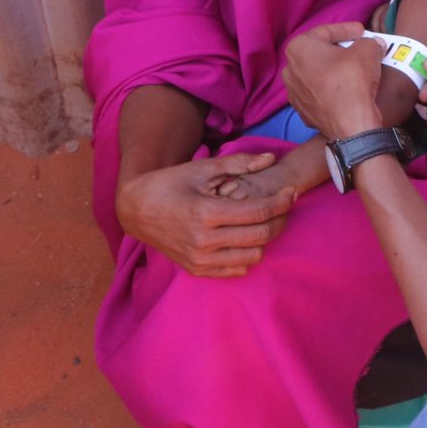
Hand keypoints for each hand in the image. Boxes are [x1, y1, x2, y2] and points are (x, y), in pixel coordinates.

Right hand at [115, 153, 293, 277]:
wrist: (136, 210)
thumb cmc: (170, 184)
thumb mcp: (202, 168)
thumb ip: (238, 164)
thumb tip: (271, 158)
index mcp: (207, 213)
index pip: (259, 211)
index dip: (282, 202)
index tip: (290, 193)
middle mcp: (204, 240)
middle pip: (261, 235)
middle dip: (280, 219)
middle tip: (283, 207)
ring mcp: (200, 259)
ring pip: (253, 256)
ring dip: (265, 238)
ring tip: (265, 222)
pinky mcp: (197, 269)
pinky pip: (236, 269)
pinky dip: (248, 255)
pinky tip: (246, 238)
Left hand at [282, 24, 388, 139]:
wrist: (350, 123)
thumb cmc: (352, 79)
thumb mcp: (367, 50)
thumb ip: (369, 42)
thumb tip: (373, 44)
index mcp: (298, 48)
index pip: (326, 31)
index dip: (347, 29)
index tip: (361, 31)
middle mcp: (290, 69)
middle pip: (319, 53)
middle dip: (338, 50)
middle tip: (357, 49)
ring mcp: (294, 93)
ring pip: (317, 75)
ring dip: (333, 70)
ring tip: (353, 70)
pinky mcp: (303, 112)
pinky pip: (319, 94)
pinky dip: (331, 89)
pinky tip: (346, 91)